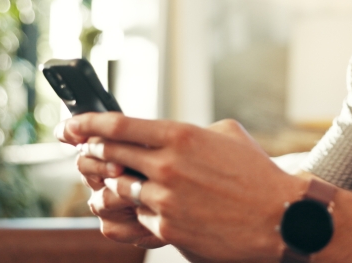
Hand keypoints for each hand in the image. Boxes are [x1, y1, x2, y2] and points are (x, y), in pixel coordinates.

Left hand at [64, 113, 307, 261]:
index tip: (71, 124)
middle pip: (108, 155)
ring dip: (111, 187)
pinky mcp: (168, 228)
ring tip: (115, 184)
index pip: (119, 124)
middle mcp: (168, 165)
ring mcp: (165, 199)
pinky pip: (137, 218)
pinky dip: (140, 212)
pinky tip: (152, 209)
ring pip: (116, 190)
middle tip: (84, 153)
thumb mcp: (227, 134)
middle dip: (90, 153)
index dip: (87, 123)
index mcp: (182, 135)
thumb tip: (161, 133)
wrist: (279, 217)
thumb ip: (190, 130)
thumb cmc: (257, 174)